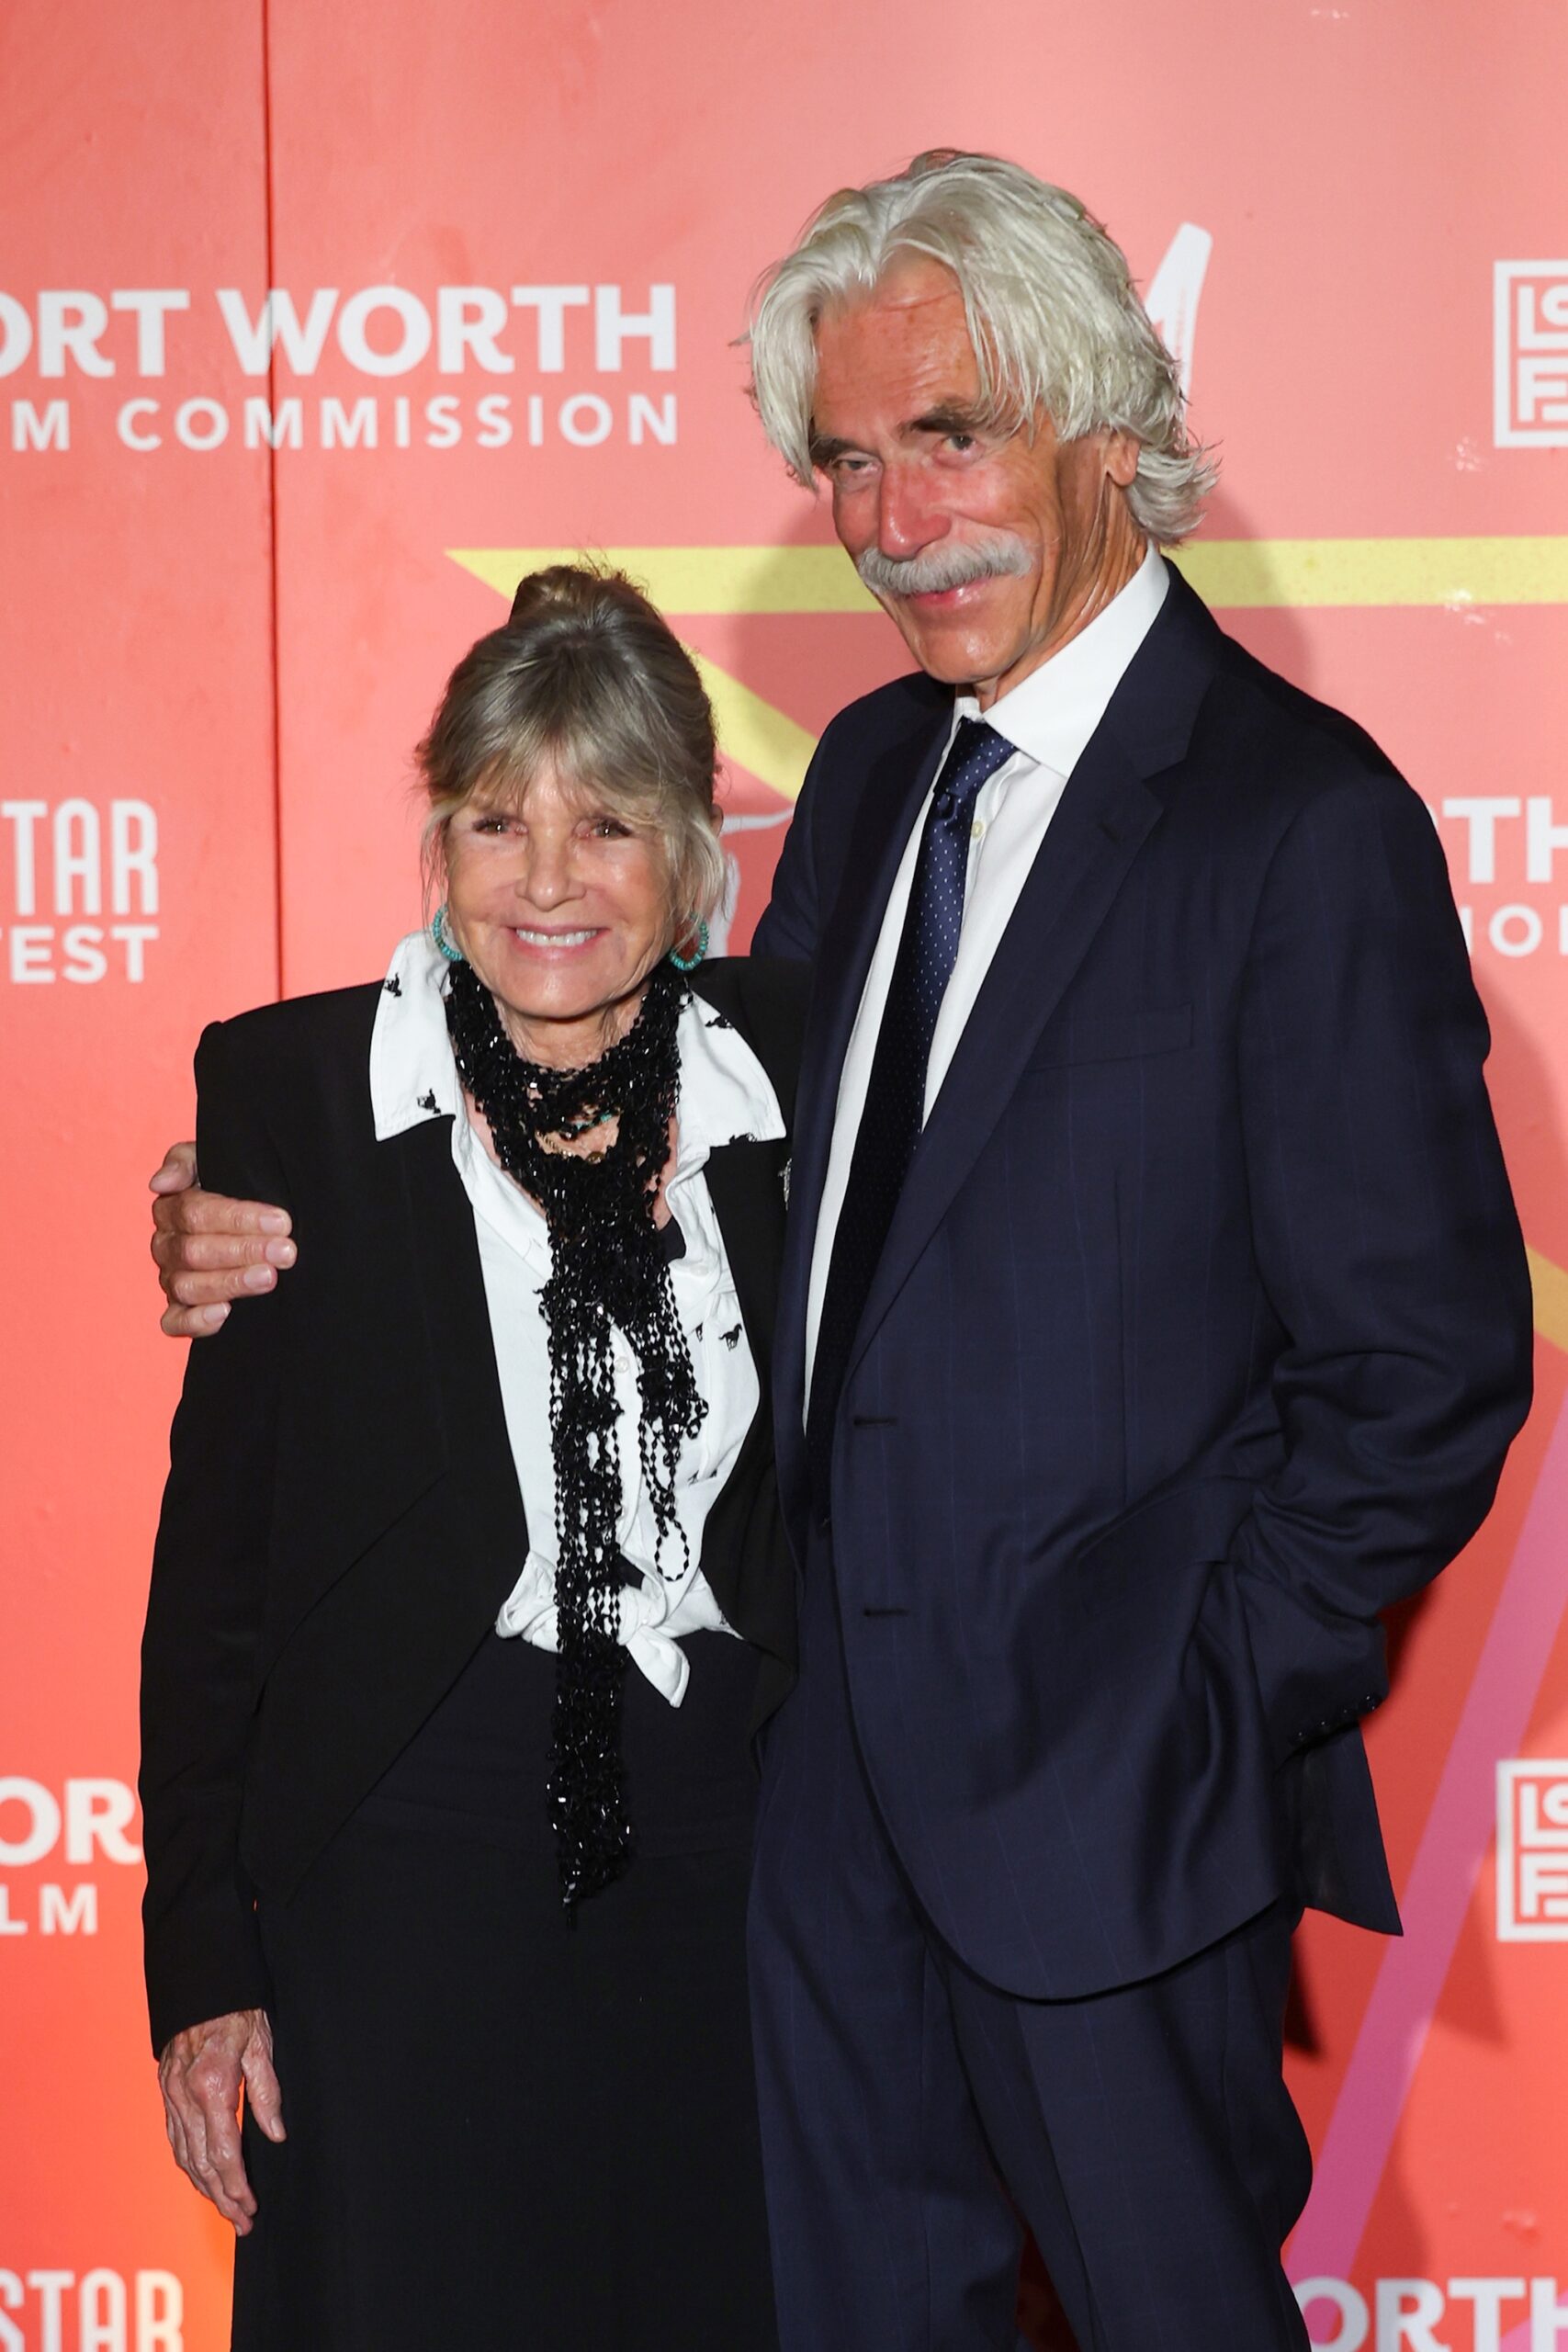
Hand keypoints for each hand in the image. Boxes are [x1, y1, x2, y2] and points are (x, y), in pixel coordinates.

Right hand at [150, 1143, 294, 1336]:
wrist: (255, 1215)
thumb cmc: (232, 1184)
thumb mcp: (212, 1160)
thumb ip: (184, 1161)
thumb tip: (160, 1184)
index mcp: (171, 1209)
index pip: (195, 1213)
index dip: (237, 1218)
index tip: (281, 1221)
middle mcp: (167, 1246)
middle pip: (194, 1251)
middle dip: (244, 1251)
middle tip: (285, 1252)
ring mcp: (172, 1279)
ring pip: (187, 1286)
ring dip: (229, 1283)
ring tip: (268, 1277)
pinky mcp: (179, 1310)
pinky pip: (174, 1322)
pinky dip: (195, 1322)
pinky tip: (225, 1314)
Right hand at [158, 2008, 284, 2232]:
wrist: (199, 1979)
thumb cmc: (237, 2008)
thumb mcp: (262, 2042)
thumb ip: (267, 2091)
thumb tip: (275, 2135)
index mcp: (211, 2084)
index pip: (224, 2151)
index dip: (236, 2184)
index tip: (250, 2207)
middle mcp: (184, 2095)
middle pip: (201, 2162)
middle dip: (222, 2197)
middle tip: (243, 2222)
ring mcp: (170, 2094)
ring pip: (183, 2155)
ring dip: (204, 2187)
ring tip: (227, 2209)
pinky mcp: (165, 2090)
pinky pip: (174, 2137)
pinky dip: (187, 2164)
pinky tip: (201, 2177)